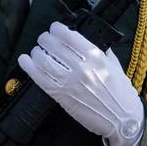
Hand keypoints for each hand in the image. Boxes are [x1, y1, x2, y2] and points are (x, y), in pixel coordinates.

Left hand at [18, 23, 144, 145]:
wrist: (121, 118)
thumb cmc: (121, 92)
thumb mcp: (115, 66)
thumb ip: (103, 53)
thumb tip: (94, 41)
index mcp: (96, 57)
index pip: (71, 37)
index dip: (59, 29)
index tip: (55, 27)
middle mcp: (81, 67)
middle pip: (55, 47)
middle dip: (46, 39)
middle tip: (43, 38)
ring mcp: (70, 82)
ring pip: (45, 61)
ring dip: (37, 52)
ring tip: (36, 50)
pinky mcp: (62, 96)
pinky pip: (41, 79)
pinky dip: (30, 68)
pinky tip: (25, 60)